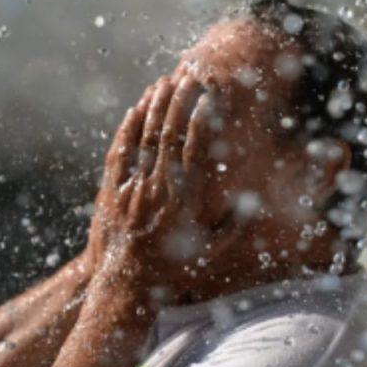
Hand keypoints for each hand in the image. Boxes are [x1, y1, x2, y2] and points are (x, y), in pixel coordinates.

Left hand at [87, 74, 248, 304]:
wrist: (125, 290)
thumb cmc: (173, 275)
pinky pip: (120, 151)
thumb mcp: (212, 255)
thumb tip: (255, 202)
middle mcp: (157, 188)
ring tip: (165, 81)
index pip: (195, 150)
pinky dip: (128, 127)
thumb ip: (235, 226)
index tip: (211, 97)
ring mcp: (131, 187)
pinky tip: (136, 109)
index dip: (203, 119)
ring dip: (155, 106)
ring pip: (143, 138)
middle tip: (189, 76)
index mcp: (184, 201)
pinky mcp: (111, 191)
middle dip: (179, 101)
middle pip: (169, 134)